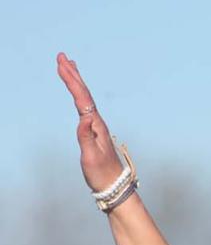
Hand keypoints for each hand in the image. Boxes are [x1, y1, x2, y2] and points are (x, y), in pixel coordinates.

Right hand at [56, 52, 124, 191]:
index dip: (72, 81)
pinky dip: (80, 96)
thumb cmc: (101, 175)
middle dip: (73, 75)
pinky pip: (86, 108)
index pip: (82, 99)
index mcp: (96, 126)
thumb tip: (84, 118)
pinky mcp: (95, 133)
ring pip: (86, 99)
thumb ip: (86, 137)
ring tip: (69, 67)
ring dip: (76, 82)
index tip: (62, 65)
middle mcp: (98, 124)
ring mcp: (97, 127)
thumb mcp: (91, 157)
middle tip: (62, 56)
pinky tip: (78, 94)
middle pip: (84, 94)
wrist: (114, 188)